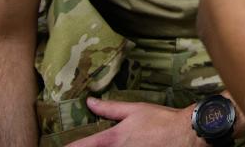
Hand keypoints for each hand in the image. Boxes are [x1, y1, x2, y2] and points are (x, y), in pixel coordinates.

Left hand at [68, 98, 202, 146]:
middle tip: (77, 145)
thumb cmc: (161, 120)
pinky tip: (128, 146)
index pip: (83, 146)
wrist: (184, 134)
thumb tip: (90, 102)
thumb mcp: (135, 109)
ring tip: (114, 142)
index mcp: (112, 138)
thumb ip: (110, 108)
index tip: (59, 146)